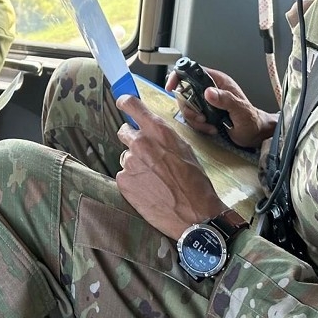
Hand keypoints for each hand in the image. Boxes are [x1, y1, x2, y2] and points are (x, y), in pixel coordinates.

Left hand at [114, 95, 227, 239]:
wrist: (194, 214)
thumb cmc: (195, 182)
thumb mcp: (184, 149)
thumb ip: (163, 137)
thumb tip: (151, 129)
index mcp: (158, 131)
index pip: (132, 105)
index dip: (125, 103)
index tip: (123, 103)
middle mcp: (140, 143)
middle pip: (124, 131)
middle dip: (133, 139)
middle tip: (146, 154)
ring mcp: (130, 163)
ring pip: (126, 156)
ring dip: (135, 163)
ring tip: (154, 178)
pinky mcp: (123, 182)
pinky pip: (124, 175)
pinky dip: (133, 181)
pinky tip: (148, 189)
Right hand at [165, 65, 275, 147]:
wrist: (254, 134)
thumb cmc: (251, 120)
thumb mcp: (240, 110)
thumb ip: (226, 99)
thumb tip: (209, 92)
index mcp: (217, 81)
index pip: (192, 71)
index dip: (179, 76)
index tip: (172, 87)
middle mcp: (209, 89)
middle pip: (184, 91)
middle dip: (188, 108)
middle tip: (201, 117)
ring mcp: (205, 101)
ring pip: (186, 106)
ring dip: (194, 119)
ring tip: (208, 125)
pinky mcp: (204, 112)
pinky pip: (191, 117)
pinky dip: (198, 125)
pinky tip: (210, 128)